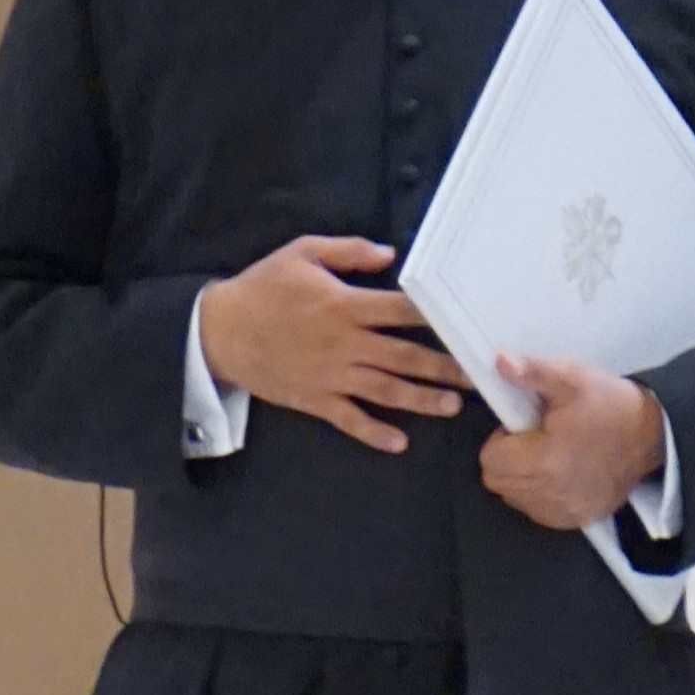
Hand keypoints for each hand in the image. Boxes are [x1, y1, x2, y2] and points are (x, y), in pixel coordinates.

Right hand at [198, 233, 471, 454]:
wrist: (216, 330)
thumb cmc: (261, 288)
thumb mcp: (300, 253)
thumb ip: (348, 252)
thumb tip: (391, 256)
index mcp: (344, 306)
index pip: (402, 311)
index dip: (437, 316)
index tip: (467, 320)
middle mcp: (345, 343)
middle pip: (405, 357)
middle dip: (445, 366)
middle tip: (478, 375)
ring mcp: (331, 375)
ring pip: (386, 391)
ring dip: (422, 400)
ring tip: (452, 406)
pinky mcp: (314, 398)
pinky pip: (349, 419)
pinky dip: (374, 433)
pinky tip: (398, 443)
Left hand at [483, 354, 667, 533]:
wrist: (658, 437)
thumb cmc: (614, 407)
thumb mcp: (574, 379)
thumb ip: (532, 372)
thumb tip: (500, 362)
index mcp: (545, 460)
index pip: (490, 458)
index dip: (501, 439)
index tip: (524, 427)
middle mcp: (551, 492)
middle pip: (498, 480)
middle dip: (507, 458)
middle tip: (535, 439)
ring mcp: (564, 511)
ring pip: (515, 497)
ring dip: (521, 477)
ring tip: (549, 454)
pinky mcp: (577, 519)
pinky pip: (537, 511)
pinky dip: (539, 494)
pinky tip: (560, 473)